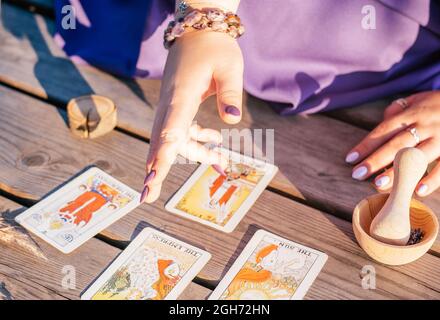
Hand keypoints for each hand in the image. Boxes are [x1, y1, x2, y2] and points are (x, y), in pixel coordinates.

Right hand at [141, 31, 243, 202]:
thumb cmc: (214, 47)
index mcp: (181, 95)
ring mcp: (171, 105)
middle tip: (147, 198)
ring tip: (223, 164)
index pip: (169, 131)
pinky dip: (196, 142)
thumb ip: (230, 94)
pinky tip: (216, 144)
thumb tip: (231, 121)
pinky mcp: (177, 106)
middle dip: (155, 170)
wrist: (198, 32)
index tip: (151, 179)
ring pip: (174, 139)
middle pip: (160, 141)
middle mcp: (170, 103)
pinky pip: (181, 131)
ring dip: (195, 154)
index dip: (161, 157)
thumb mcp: (229, 67)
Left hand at [346, 91, 439, 196]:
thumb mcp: (420, 98)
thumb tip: (382, 120)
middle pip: (397, 144)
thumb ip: (399, 109)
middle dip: (375, 160)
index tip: (350, 158)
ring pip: (417, 156)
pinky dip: (433, 179)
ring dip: (397, 172)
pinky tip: (418, 191)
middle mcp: (426, 125)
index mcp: (413, 113)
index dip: (366, 144)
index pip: (384, 129)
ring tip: (379, 185)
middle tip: (357, 175)